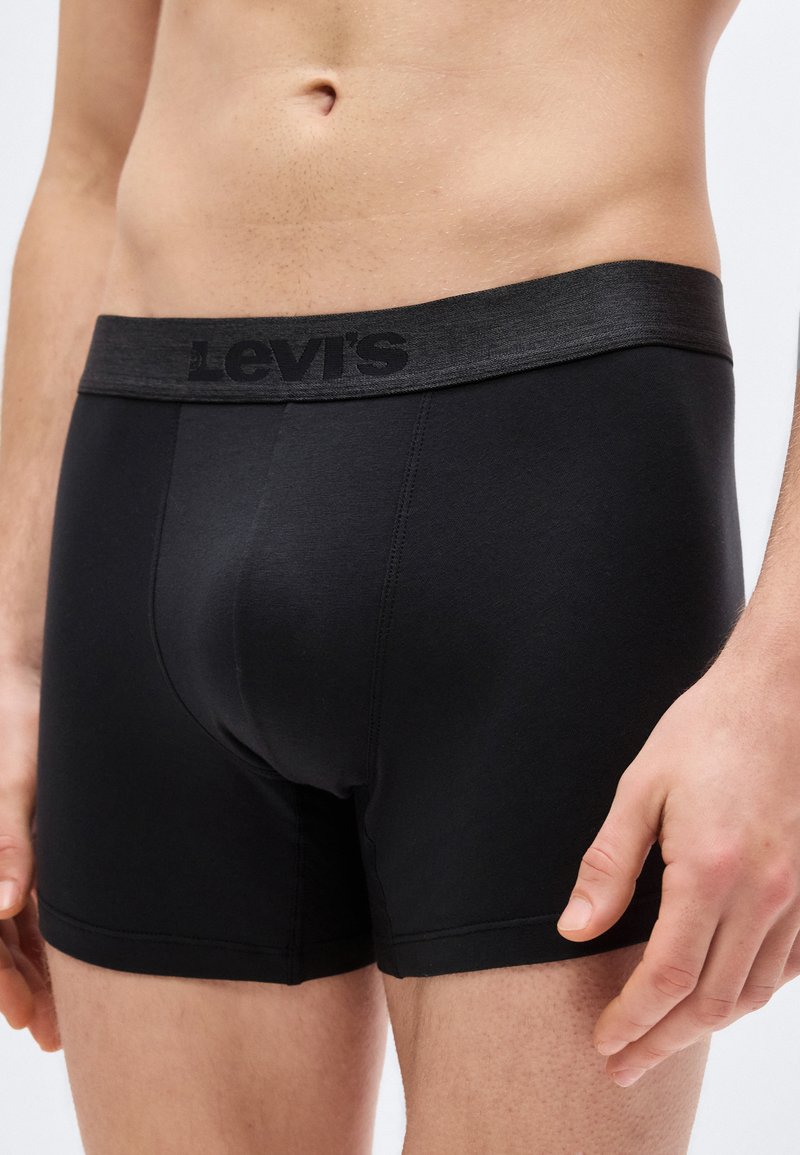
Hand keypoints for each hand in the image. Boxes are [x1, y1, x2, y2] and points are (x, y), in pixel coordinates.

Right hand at [0, 661, 60, 1051]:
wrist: (29, 681)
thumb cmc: (20, 721)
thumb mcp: (17, 779)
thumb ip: (8, 840)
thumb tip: (0, 906)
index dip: (0, 977)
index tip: (24, 1016)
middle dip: (20, 988)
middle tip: (51, 1033)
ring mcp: (3, 853)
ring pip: (10, 930)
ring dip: (33, 972)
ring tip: (60, 1020)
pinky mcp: (23, 843)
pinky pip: (27, 904)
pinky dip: (42, 940)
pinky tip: (64, 969)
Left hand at [555, 647, 799, 1086]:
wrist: (784, 693)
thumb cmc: (708, 729)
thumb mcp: (642, 787)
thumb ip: (609, 864)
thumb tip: (575, 928)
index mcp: (710, 869)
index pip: (668, 976)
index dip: (633, 1020)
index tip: (605, 1043)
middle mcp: (763, 894)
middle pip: (711, 1001)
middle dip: (662, 1042)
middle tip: (623, 1066)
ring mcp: (798, 896)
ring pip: (752, 993)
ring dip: (704, 1027)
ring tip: (663, 1041)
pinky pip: (785, 967)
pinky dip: (749, 995)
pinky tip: (721, 996)